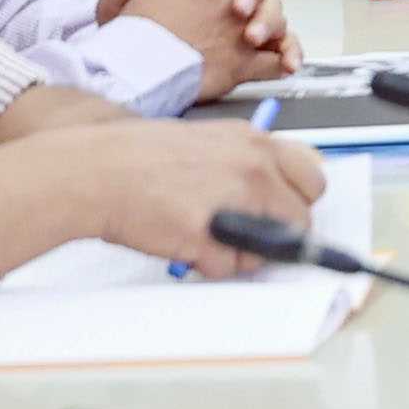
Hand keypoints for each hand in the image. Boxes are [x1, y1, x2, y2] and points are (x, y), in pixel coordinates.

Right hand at [66, 120, 328, 274]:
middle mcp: (254, 169)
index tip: (284, 212)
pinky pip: (230, 267)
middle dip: (282, 232)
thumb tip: (275, 192)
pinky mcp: (211, 236)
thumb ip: (246, 163)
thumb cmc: (139, 158)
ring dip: (242, 252)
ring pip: (270, 248)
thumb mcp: (208, 141)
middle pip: (302, 218)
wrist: (95, 173)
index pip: (313, 177)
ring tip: (204, 235)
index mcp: (255, 142)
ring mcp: (237, 202)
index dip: (297, 200)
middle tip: (248, 233)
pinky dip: (211, 265)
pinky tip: (186, 245)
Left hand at [102, 0, 290, 93]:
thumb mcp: (117, 5)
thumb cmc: (126, 36)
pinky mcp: (254, 44)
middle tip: (238, 8)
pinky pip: (283, 40)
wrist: (133, 73)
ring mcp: (244, 11)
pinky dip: (290, 50)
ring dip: (270, 16)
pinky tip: (287, 63)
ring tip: (252, 38)